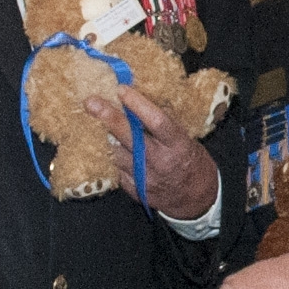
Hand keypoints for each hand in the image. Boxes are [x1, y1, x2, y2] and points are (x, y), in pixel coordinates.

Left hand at [94, 85, 221, 220]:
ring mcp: (146, 178)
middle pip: (129, 137)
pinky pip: (117, 170)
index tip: (122, 89)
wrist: (197, 199)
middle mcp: (161, 162)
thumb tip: (138, 103)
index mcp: (178, 145)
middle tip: (91, 102)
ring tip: (99, 126)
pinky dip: (114, 158)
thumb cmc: (192, 163)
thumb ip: (164, 127)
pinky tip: (112, 150)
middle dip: (108, 117)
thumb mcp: (186, 140)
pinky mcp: (136, 190)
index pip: (157, 121)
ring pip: (117, 154)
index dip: (138, 104)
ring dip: (108, 139)